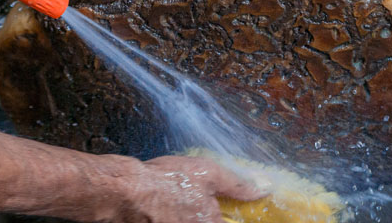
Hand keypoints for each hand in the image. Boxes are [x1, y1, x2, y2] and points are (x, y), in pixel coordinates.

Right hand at [107, 154, 263, 222]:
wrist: (126, 192)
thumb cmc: (166, 182)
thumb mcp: (208, 173)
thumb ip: (239, 183)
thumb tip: (265, 186)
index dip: (233, 216)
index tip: (230, 209)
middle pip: (211, 222)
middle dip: (210, 213)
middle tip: (196, 199)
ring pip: (193, 222)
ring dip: (190, 213)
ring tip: (180, 201)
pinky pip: (176, 221)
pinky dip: (175, 215)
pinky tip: (169, 205)